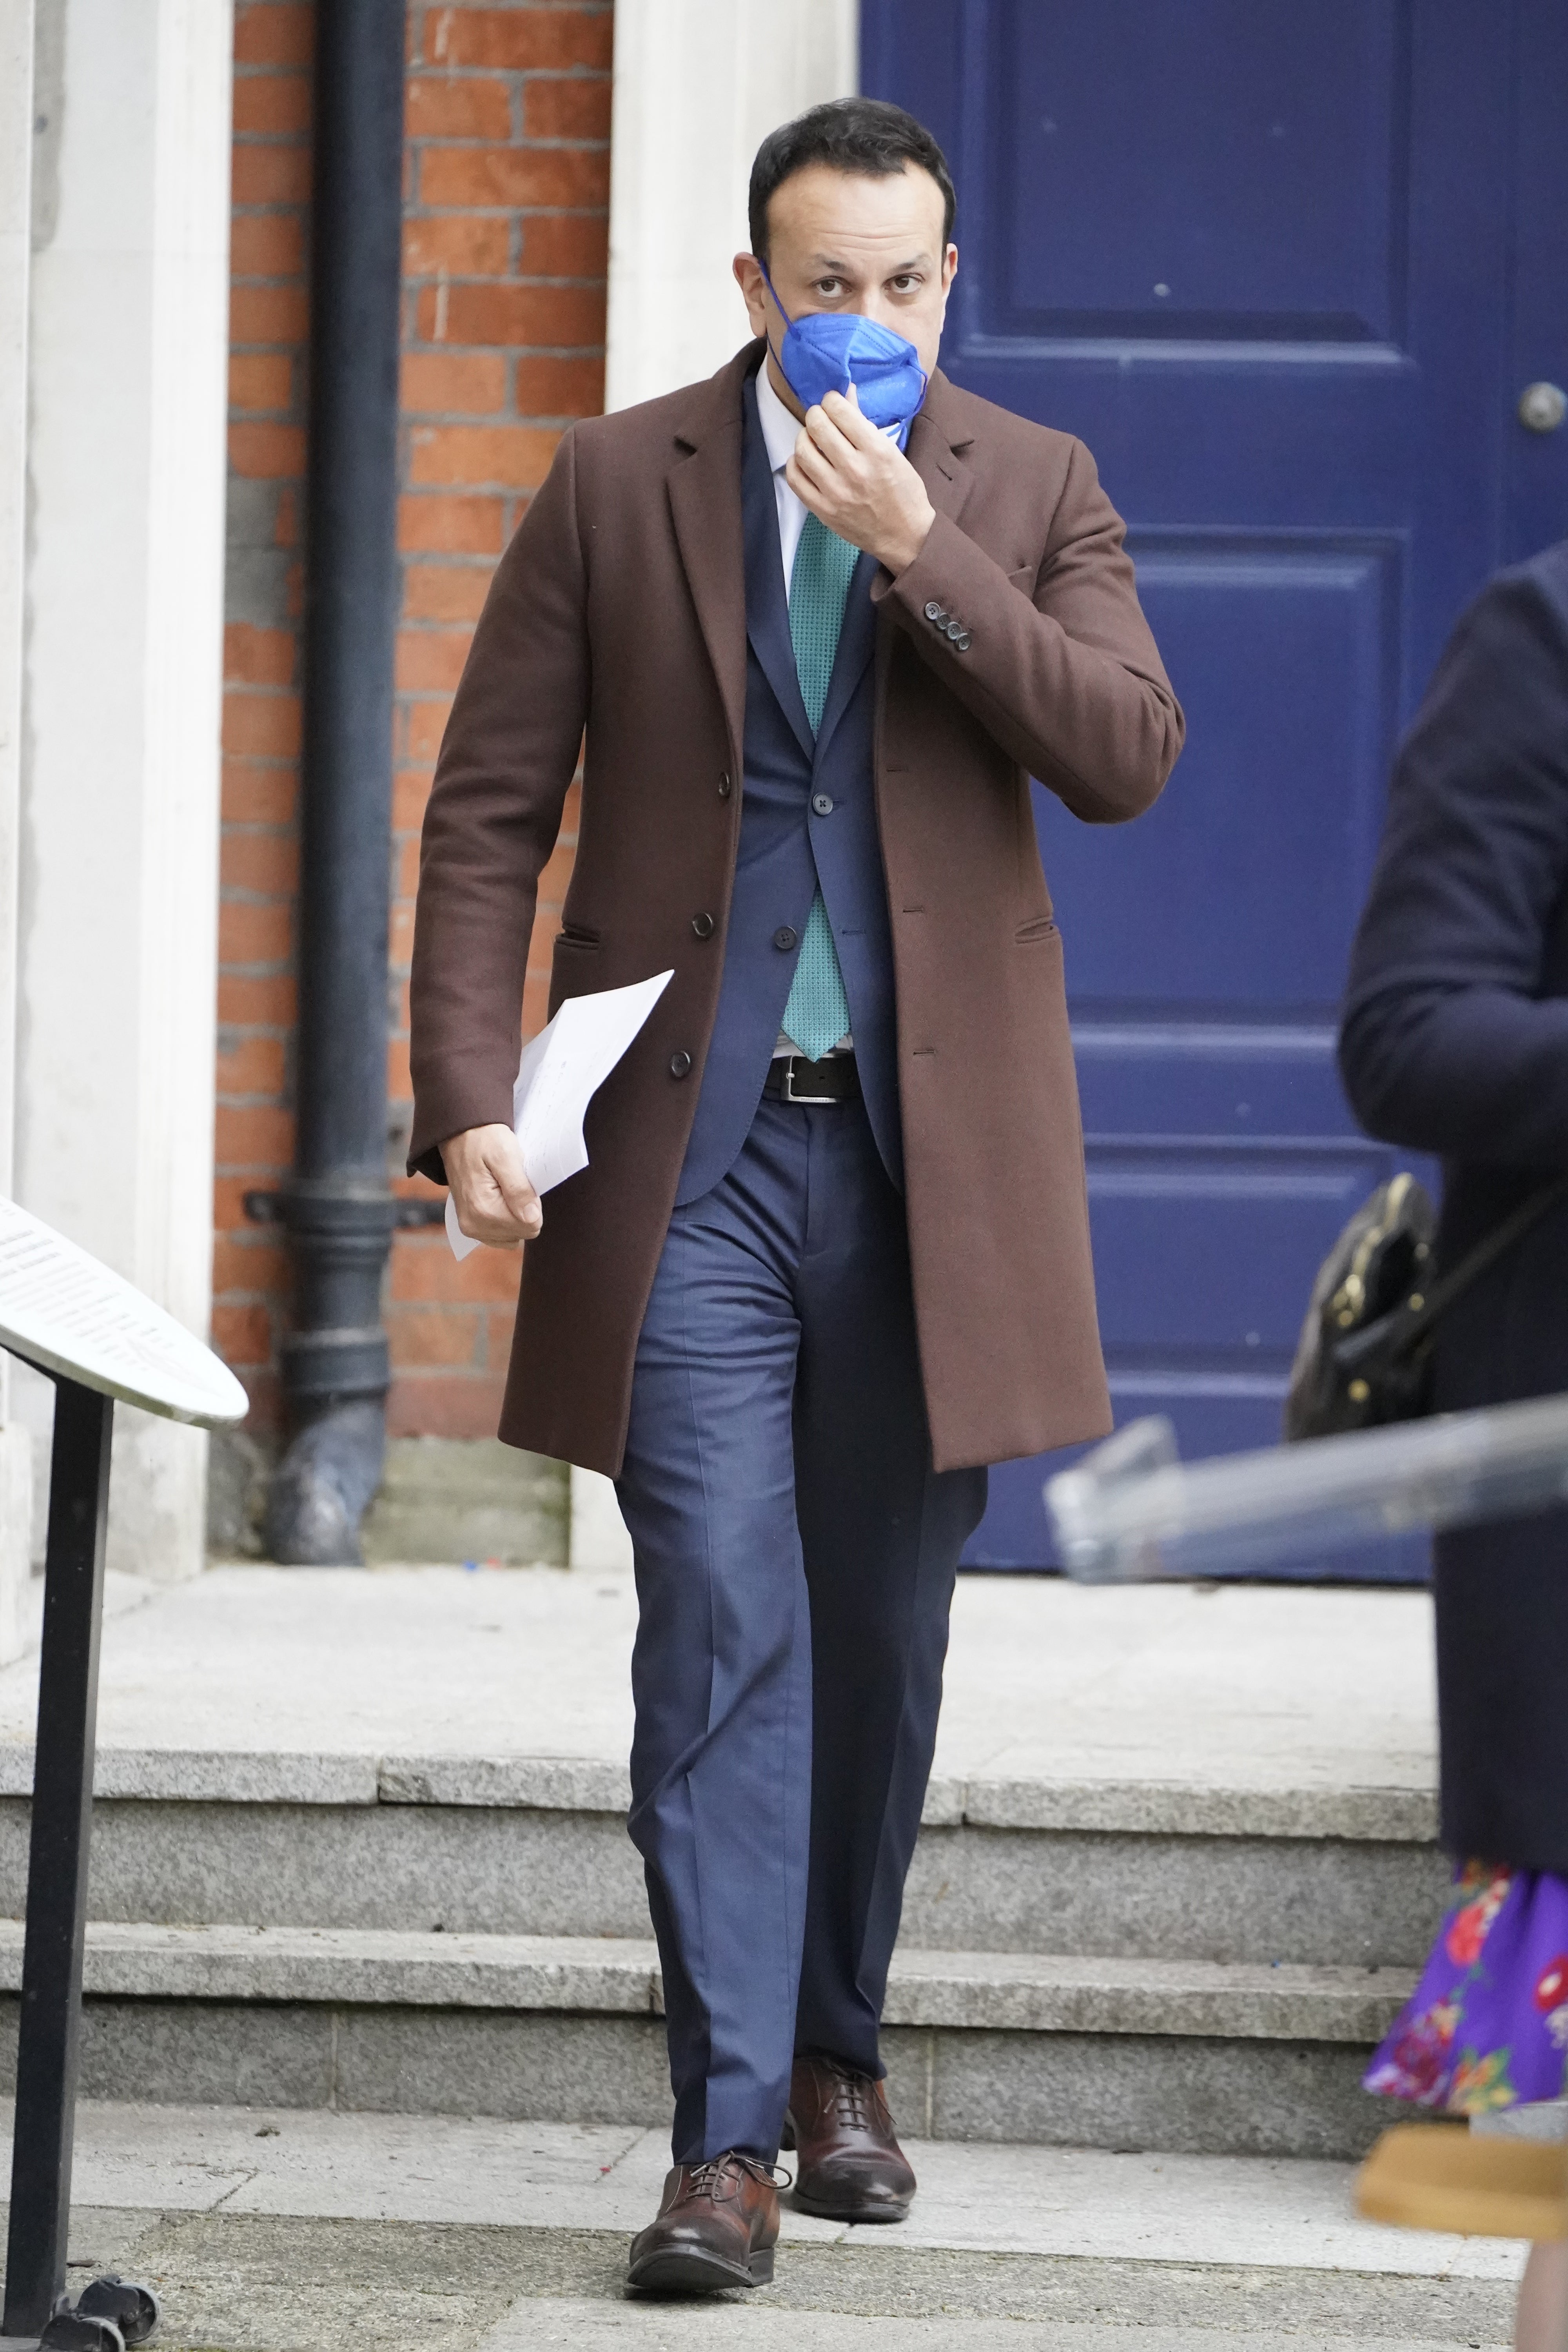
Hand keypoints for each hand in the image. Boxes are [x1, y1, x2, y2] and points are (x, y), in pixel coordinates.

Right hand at [442, 1123, 541, 1246]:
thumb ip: (519, 1189)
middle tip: (511, 1183)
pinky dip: (505, 1218)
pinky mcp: (470, 1226)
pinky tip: (498, 1198)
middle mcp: (474, 1225)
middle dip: (524, 1209)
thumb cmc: (484, 1140)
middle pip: (522, 1232)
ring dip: (514, 1214)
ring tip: (503, 1188)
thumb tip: (532, 1218)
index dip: (533, 1203)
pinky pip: (501, 1235)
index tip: (521, 1182)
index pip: (531, 1226)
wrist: (459, 1135)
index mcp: (484, 1210)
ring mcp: (471, 1228)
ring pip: (513, 1235)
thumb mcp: (506, 1156)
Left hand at [786, 387, 934, 575]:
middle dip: (816, 415)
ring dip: (804, 437)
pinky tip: (806, 461)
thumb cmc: (903, 491)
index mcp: (876, 451)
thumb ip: (864, 423)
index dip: (832, 400)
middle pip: (817, 425)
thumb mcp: (891, 451)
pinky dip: (796, 463)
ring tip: (813, 440)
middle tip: (821, 419)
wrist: (905, 536)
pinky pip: (796, 478)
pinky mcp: (823, 510)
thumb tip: (846, 392)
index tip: (833, 404)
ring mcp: (836, 492)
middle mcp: (854, 470)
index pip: (840, 410)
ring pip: (802, 449)